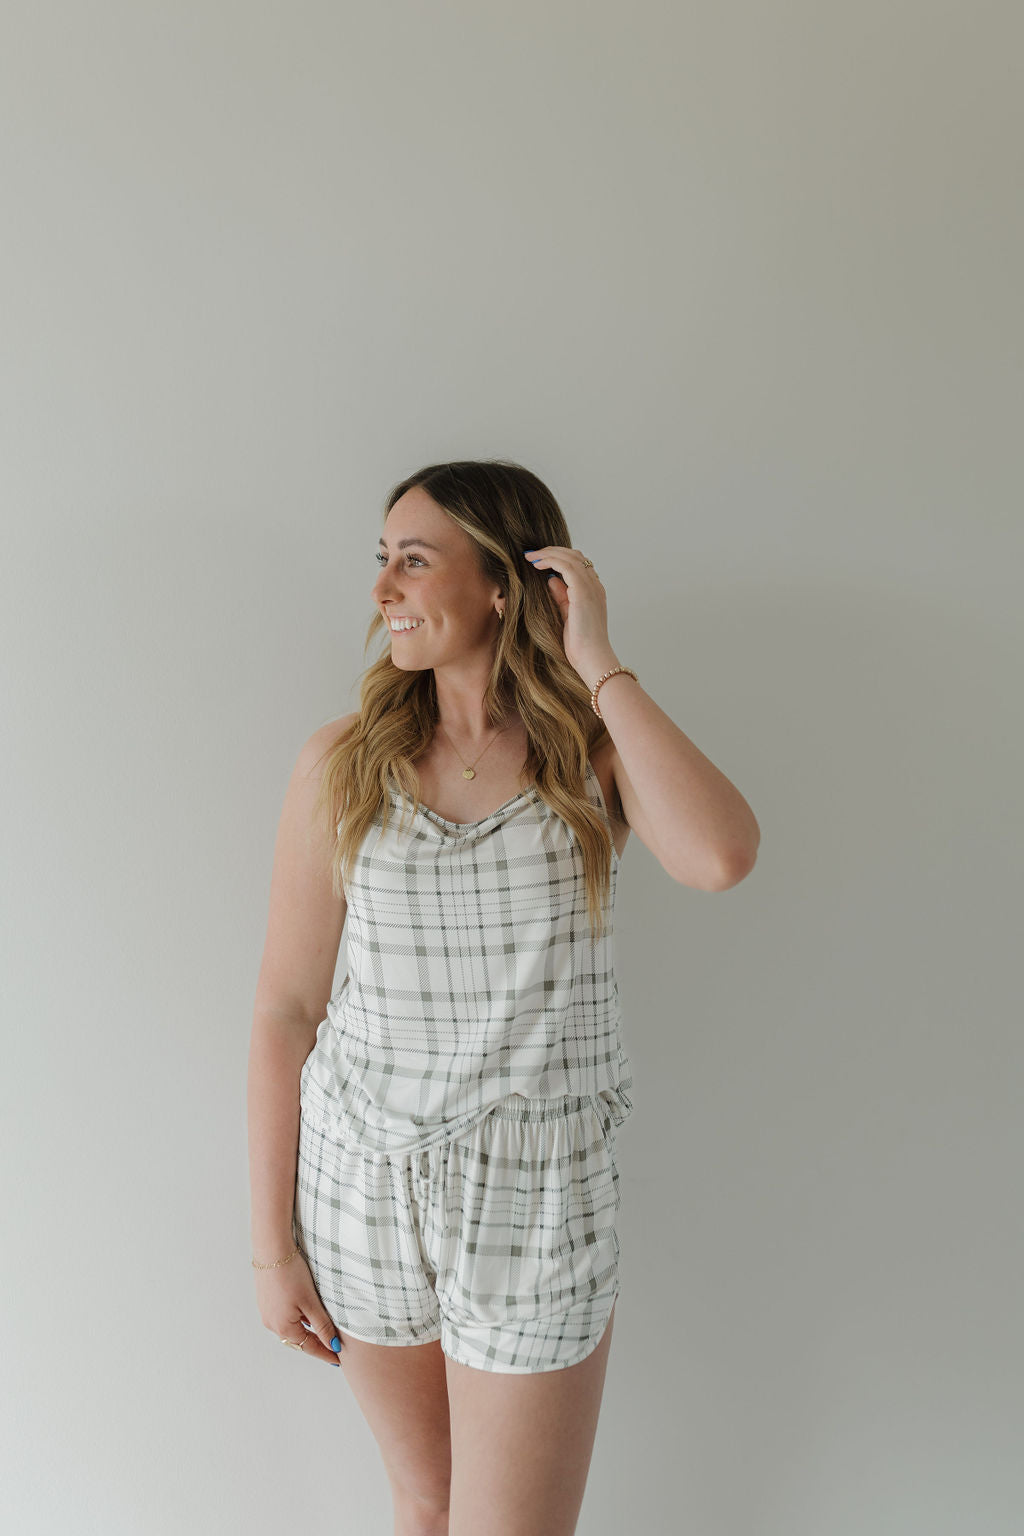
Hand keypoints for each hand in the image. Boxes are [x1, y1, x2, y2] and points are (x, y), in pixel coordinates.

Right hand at [253, 1248, 344, 1367]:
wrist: (272, 1249)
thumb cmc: (291, 1274)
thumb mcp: (311, 1302)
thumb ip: (322, 1326)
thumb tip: (334, 1346)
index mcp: (284, 1328)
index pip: (309, 1347)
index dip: (325, 1354)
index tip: (339, 1361)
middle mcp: (272, 1324)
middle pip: (298, 1340)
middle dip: (316, 1344)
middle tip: (333, 1349)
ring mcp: (267, 1312)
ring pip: (292, 1328)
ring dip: (307, 1331)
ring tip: (323, 1333)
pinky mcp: (267, 1301)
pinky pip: (285, 1317)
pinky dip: (298, 1320)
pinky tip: (307, 1314)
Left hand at [524, 546, 617, 685]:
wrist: (591, 659)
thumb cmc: (580, 645)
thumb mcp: (567, 615)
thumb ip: (561, 596)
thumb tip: (550, 580)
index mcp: (593, 591)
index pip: (579, 564)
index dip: (558, 558)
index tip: (538, 560)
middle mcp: (595, 586)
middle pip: (576, 556)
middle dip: (552, 551)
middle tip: (532, 554)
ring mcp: (591, 588)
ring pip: (571, 557)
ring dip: (549, 553)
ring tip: (531, 557)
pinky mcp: (583, 592)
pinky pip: (567, 566)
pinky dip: (550, 560)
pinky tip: (536, 564)